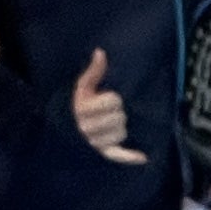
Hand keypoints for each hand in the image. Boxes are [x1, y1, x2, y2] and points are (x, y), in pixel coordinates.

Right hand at [71, 48, 147, 164]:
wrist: (68, 126)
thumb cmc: (79, 103)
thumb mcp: (83, 86)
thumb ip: (94, 71)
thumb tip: (100, 52)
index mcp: (83, 109)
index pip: (114, 101)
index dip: (114, 99)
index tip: (109, 99)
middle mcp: (87, 128)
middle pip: (119, 118)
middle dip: (118, 113)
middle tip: (110, 113)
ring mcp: (94, 142)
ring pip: (121, 133)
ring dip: (120, 129)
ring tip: (111, 125)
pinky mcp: (102, 153)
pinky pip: (117, 156)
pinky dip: (130, 157)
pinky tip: (143, 157)